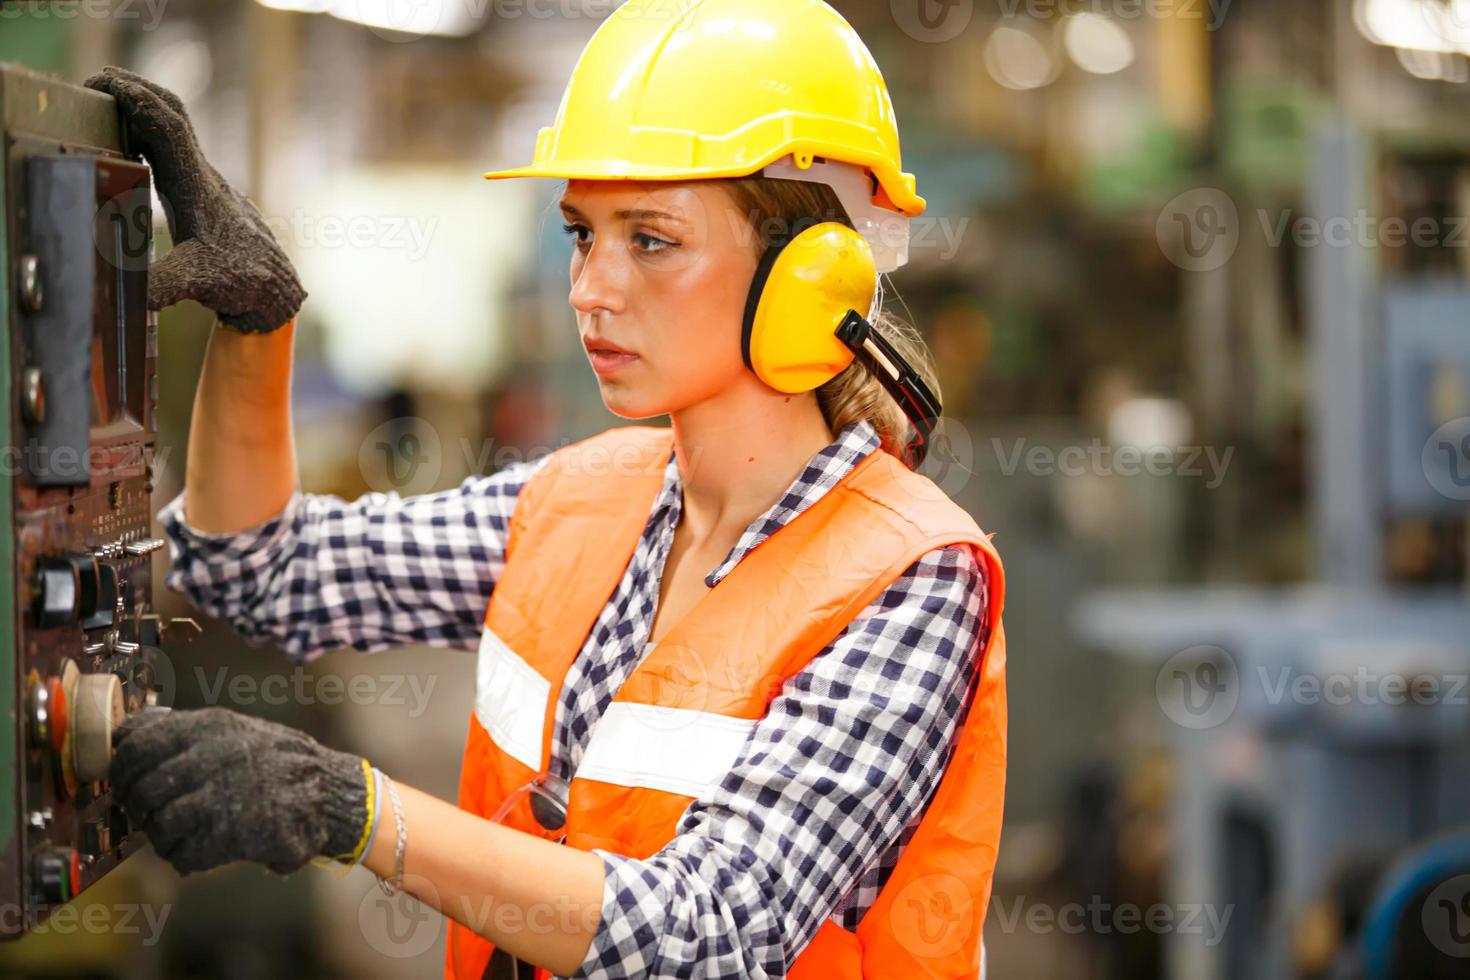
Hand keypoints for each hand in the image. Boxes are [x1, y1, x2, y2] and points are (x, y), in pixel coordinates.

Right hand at [83, 66, 306, 333]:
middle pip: (173, 114)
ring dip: (141, 113)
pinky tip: (129, 148)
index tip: (102, 82)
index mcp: (197, 187)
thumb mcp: (197, 281)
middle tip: (97, 81)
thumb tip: (125, 293)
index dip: (136, 99)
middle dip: (136, 90)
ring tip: (104, 107)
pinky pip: (175, 154)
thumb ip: (159, 285)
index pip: (168, 126)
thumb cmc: (246, 281)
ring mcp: (206, 185)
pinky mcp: (205, 197)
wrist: (278, 290)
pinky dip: (149, 139)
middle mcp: (203, 177)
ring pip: (174, 132)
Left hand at [108, 706, 372, 875]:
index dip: (121, 768)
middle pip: (141, 787)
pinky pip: (181, 853)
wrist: (329, 794)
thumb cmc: (275, 764)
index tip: (125, 780)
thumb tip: (126, 733)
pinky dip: (185, 856)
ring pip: (158, 824)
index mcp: (211, 726)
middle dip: (138, 806)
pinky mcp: (232, 833)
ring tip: (181, 833)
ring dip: (163, 835)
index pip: (137, 743)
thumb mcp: (235, 729)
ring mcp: (223, 794)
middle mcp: (213, 755)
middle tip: (149, 813)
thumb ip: (185, 731)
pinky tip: (201, 849)